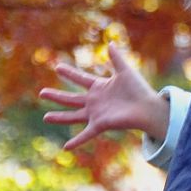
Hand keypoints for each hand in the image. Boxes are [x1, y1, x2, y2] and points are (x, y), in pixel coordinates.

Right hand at [39, 43, 169, 149]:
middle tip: (42, 93)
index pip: (80, 78)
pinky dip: (76, 141)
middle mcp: (95, 101)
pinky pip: (86, 134)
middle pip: (71, 98)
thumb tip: (110, 43)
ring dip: (59, 117)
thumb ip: (116, 58)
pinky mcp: (100, 124)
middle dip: (56, 96)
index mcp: (100, 87)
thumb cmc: (139, 90)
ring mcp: (96, 114)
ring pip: (73, 116)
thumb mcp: (125, 71)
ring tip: (45, 118)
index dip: (69, 73)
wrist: (149, 107)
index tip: (57, 66)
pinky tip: (66, 147)